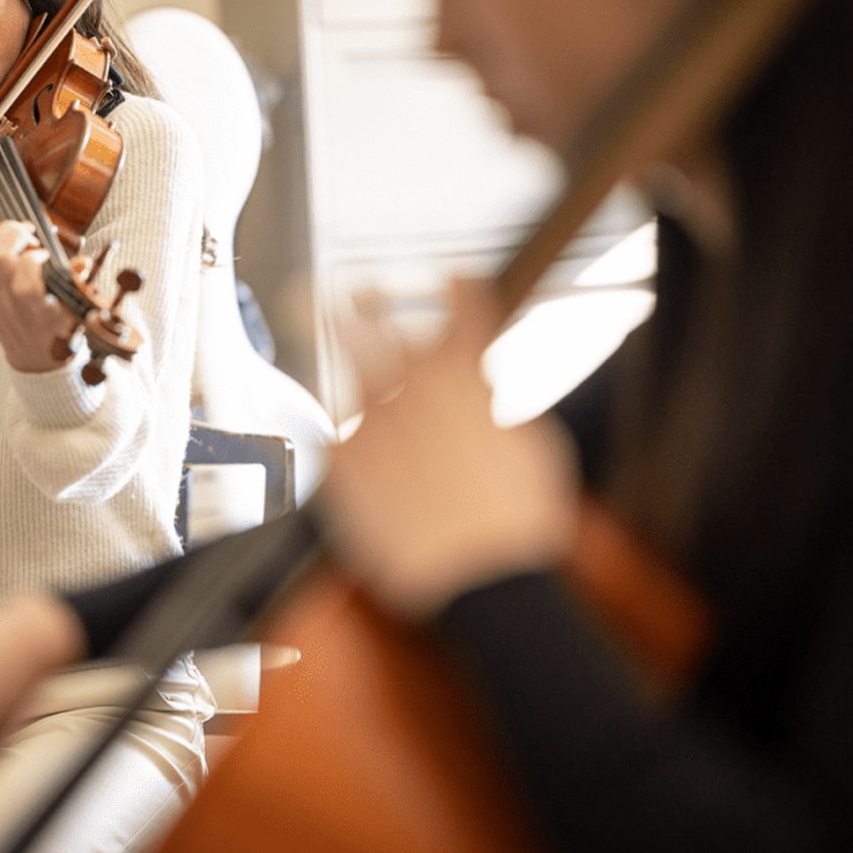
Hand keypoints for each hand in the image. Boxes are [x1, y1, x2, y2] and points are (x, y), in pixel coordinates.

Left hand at [0, 220, 78, 372]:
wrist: (37, 366)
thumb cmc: (60, 339)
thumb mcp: (77, 315)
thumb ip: (77, 286)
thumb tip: (81, 262)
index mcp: (36, 307)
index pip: (25, 267)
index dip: (36, 252)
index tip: (47, 254)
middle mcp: (9, 302)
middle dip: (13, 233)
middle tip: (29, 234)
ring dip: (3, 239)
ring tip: (21, 239)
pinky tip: (15, 254)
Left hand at [320, 277, 579, 618]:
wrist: (481, 573)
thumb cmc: (521, 518)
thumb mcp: (532, 446)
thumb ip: (496, 409)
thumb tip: (482, 395)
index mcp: (469, 374)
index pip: (464, 304)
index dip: (459, 287)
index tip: (455, 279)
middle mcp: (415, 386)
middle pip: (378, 322)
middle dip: (365, 298)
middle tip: (353, 290)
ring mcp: (374, 422)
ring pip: (346, 367)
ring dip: (337, 340)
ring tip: (319, 318)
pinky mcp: (346, 466)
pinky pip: (329, 434)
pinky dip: (335, 428)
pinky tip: (331, 423)